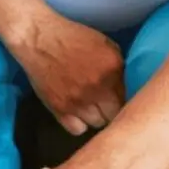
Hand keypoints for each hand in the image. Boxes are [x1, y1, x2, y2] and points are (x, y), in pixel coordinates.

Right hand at [3, 10, 123, 135]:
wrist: (39, 39)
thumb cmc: (73, 38)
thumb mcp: (106, 45)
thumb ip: (118, 68)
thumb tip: (127, 86)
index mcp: (112, 70)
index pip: (129, 98)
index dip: (125, 99)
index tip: (119, 97)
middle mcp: (98, 89)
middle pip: (115, 115)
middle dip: (112, 110)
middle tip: (106, 104)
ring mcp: (78, 102)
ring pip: (98, 124)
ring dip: (96, 116)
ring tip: (90, 106)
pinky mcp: (60, 109)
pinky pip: (77, 129)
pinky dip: (79, 123)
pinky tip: (77, 113)